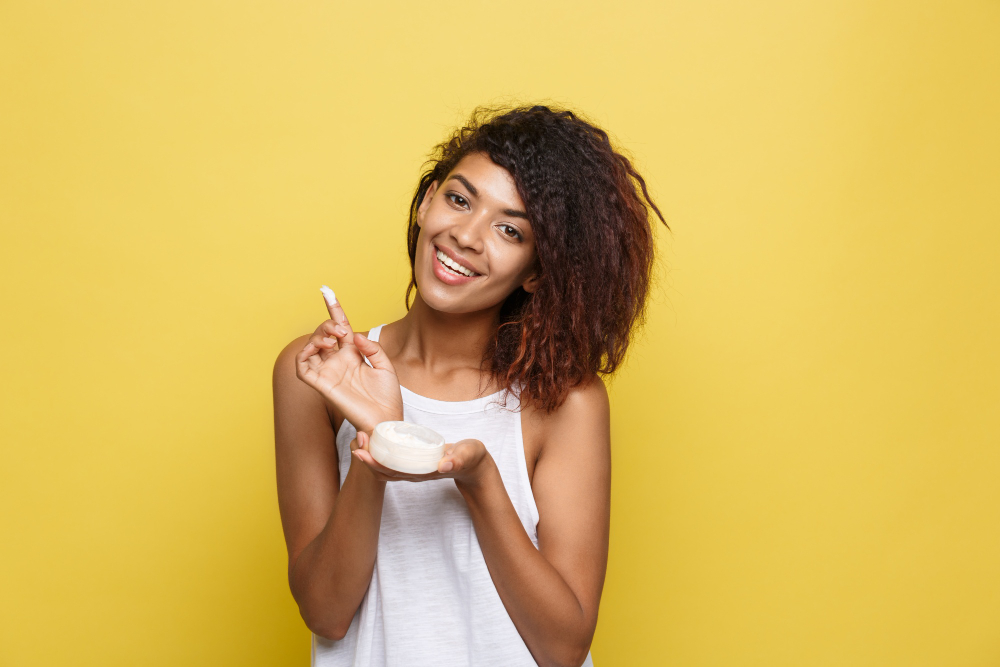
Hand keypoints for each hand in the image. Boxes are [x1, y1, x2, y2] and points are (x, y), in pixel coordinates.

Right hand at [295, 289, 403, 433]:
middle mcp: (338, 361)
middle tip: (341, 330)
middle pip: (323, 334)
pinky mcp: (322, 385)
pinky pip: (302, 368)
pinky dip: (303, 354)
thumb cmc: (387, 397)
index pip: (340, 327)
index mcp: (353, 355)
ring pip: (310, 347)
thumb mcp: (386, 367)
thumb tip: (355, 336)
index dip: (334, 309)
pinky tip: (316, 348)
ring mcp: (329, 372)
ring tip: (332, 339)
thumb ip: (373, 349)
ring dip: (316, 337)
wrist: (387, 419)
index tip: (327, 291)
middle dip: (328, 324)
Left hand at [349, 431, 490, 484]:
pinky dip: (381, 452)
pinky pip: (393, 460)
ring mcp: (413, 470)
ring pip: (386, 467)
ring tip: (360, 438)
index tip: (361, 452)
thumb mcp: (468, 455)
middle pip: (384, 471)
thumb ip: (458, 459)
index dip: (375, 464)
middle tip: (357, 439)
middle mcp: (414, 474)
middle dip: (368, 458)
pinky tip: (375, 439)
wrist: (473, 464)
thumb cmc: (470, 457)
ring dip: (372, 455)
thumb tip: (444, 464)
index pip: (393, 472)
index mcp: (423, 473)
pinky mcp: (414, 463)